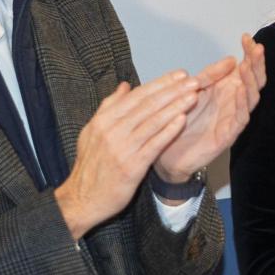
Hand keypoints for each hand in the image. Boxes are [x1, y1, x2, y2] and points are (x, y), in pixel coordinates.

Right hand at [55, 71, 199, 238]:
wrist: (82, 199)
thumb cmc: (90, 168)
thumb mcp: (92, 132)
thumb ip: (109, 107)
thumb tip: (124, 86)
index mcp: (103, 120)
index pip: (136, 96)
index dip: (160, 83)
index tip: (178, 75)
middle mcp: (112, 131)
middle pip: (147, 105)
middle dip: (172, 90)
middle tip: (193, 80)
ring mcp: (122, 148)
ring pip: (153, 121)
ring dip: (175, 107)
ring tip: (193, 96)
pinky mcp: (131, 166)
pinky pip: (153, 145)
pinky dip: (168, 131)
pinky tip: (182, 120)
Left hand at [152, 33, 267, 186]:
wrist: (166, 151)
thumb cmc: (181, 121)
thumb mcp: (194, 90)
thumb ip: (211, 75)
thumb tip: (231, 58)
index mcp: (226, 90)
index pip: (245, 68)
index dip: (249, 53)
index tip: (247, 38)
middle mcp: (233, 103)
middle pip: (253, 81)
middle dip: (256, 64)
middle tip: (257, 49)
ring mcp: (232, 119)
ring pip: (251, 99)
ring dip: (251, 82)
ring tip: (249, 67)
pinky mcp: (227, 135)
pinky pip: (240, 119)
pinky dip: (243, 105)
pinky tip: (242, 93)